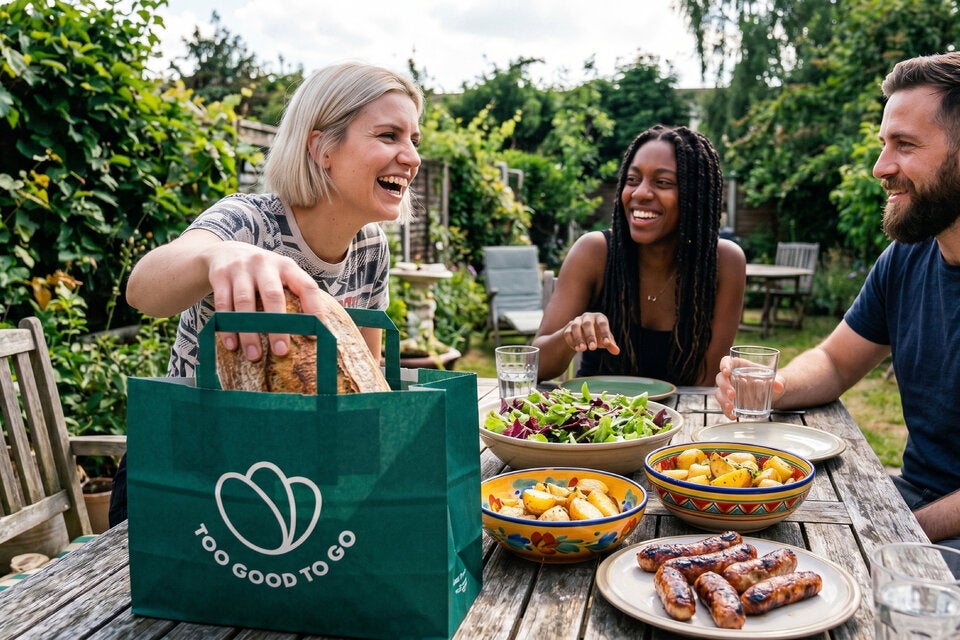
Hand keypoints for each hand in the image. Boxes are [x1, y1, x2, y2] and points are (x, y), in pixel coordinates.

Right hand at [207, 241, 329, 360]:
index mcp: (287, 266)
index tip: (315, 335)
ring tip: (254, 356)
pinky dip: (227, 326)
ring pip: (245, 303)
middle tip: (281, 351)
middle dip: (278, 326)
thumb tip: (316, 331)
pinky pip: (223, 304)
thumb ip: (295, 294)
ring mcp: (241, 268)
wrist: (226, 251)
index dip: (314, 310)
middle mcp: (265, 264)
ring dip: (249, 332)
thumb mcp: (280, 274)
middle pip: (273, 296)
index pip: (306, 287)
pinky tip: (232, 344)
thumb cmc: (262, 273)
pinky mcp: (220, 275)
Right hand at [561, 312, 619, 354]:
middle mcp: (587, 317)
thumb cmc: (598, 335)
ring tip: (582, 350)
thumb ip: (610, 344)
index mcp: (599, 317)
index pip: (602, 323)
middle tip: (593, 348)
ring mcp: (576, 321)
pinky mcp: (568, 328)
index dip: (605, 333)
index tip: (607, 343)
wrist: (582, 334)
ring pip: (575, 327)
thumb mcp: (605, 339)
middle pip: (587, 324)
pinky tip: (576, 349)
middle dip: (590, 336)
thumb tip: (617, 352)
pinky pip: (567, 333)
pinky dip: (571, 341)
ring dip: (578, 338)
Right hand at [714, 355, 785, 418]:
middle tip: (732, 394)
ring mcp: (728, 389)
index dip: (724, 365)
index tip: (726, 371)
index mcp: (739, 365)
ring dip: (722, 400)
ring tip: (731, 407)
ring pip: (719, 392)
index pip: (726, 361)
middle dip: (724, 386)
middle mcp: (731, 376)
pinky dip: (726, 411)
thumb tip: (779, 386)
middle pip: (720, 378)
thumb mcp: (777, 378)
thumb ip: (779, 380)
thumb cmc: (771, 380)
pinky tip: (733, 416)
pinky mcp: (730, 401)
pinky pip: (723, 406)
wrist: (772, 392)